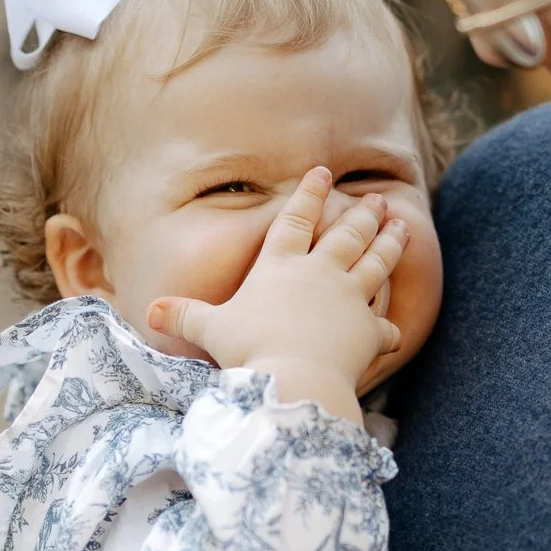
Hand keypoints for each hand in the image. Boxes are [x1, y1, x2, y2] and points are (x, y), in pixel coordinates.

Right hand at [147, 166, 407, 421]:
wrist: (294, 377)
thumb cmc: (249, 350)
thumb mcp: (211, 331)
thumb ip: (185, 317)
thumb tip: (150, 311)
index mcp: (280, 266)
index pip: (296, 220)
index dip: (309, 195)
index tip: (322, 172)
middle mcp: (320, 273)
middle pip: (346, 234)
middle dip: (362, 214)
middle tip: (377, 200)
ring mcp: (349, 297)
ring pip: (376, 262)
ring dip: (390, 243)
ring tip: (401, 225)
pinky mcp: (368, 329)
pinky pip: (384, 326)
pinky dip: (388, 328)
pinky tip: (393, 328)